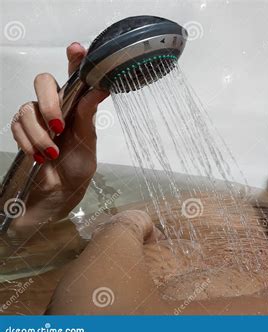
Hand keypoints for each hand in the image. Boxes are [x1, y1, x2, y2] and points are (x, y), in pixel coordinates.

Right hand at [10, 42, 108, 226]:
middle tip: (59, 126)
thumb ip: (87, 117)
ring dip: (39, 133)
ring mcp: (37, 118)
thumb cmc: (76, 171)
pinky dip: (27, 141)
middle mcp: (57, 108)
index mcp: (77, 108)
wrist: (55, 195)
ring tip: (49, 153)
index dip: (74, 61)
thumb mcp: (87, 145)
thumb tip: (100, 89)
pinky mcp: (22, 130)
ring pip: (27, 108)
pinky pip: (16, 125)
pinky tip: (37, 155)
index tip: (76, 49)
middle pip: (43, 82)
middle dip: (49, 103)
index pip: (75, 78)